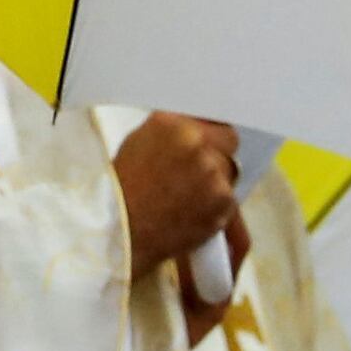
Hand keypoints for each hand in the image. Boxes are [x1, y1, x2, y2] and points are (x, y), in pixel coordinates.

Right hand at [111, 112, 243, 287]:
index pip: (212, 118)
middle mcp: (197, 143)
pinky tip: (191, 214)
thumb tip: (197, 129)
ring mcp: (213, 173)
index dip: (210, 133)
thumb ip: (173, 132)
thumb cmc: (121, 190)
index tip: (207, 143)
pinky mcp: (224, 202)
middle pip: (228, 141)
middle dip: (218, 154)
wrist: (120, 232)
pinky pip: (229, 201)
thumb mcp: (138, 143)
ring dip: (215, 183)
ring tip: (186, 199)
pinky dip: (216, 209)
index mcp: (173, 124)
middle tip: (198, 173)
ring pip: (229, 173)